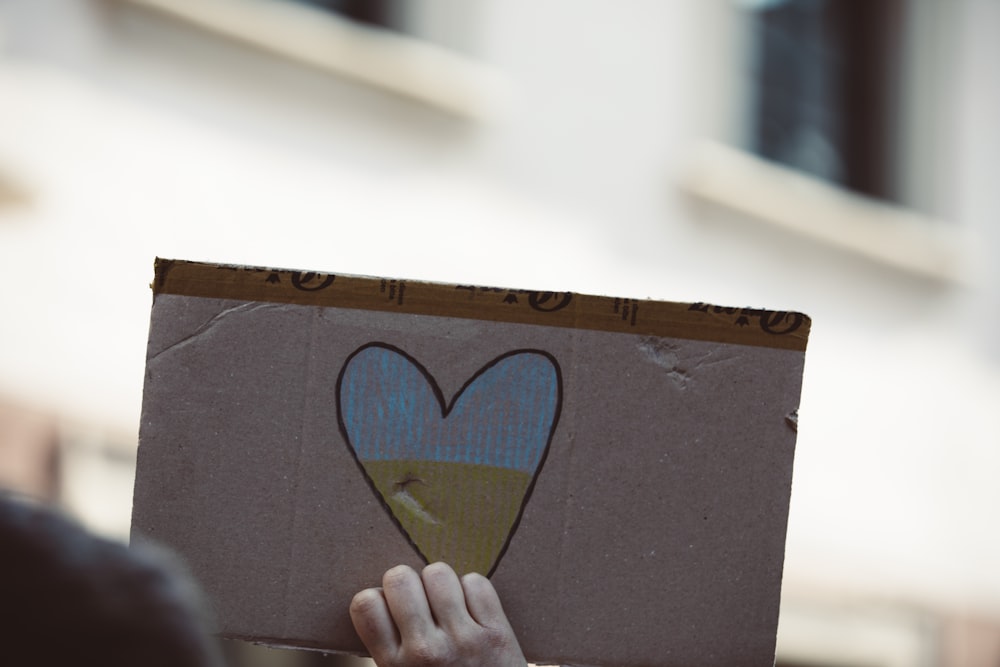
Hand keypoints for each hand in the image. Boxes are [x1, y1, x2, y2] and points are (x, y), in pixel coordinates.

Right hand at [350, 562, 526, 666]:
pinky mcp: (496, 633)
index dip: (378, 598)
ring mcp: (463, 640)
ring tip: (446, 604)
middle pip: (400, 578)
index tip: (389, 607)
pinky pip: (475, 583)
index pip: (366, 604)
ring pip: (438, 573)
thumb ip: (389, 647)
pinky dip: (472, 591)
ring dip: (441, 584)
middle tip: (419, 601)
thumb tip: (381, 597)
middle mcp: (425, 651)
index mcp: (395, 666)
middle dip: (408, 582)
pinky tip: (471, 610)